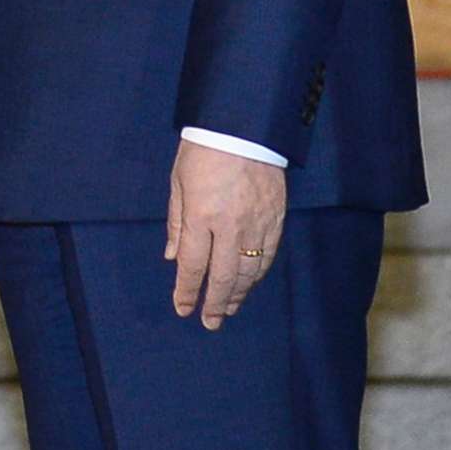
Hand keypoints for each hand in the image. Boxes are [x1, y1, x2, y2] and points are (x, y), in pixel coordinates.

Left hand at [165, 139, 287, 329]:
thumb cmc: (203, 151)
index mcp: (202, 217)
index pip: (194, 266)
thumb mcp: (179, 183)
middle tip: (210, 323)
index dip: (188, 292)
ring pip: (250, 271)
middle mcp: (231, 227)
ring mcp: (257, 224)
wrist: (245, 126)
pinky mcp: (276, 218)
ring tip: (228, 309)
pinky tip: (249, 283)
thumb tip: (174, 258)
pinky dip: (258, 274)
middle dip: (215, 303)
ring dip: (238, 294)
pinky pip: (268, 255)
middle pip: (224, 276)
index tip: (183, 308)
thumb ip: (177, 224)